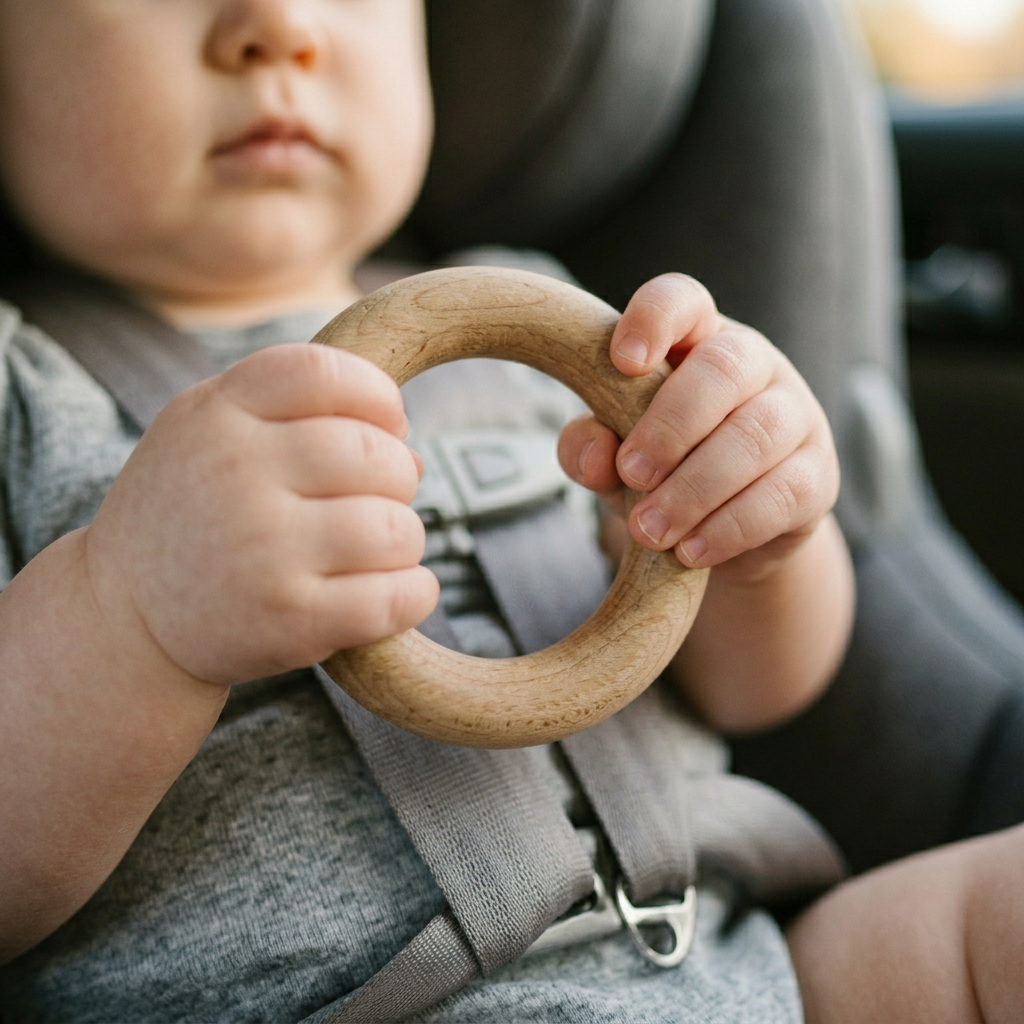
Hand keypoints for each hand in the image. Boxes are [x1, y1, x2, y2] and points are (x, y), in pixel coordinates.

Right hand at [84, 343, 437, 684]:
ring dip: (403, 541)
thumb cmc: (190, 513)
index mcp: (218, 414)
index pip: (326, 373)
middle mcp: (238, 474)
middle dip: (398, 477)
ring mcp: (265, 552)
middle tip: (375, 499)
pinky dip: (414, 595)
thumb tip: (413, 456)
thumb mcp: (209, 432)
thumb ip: (298, 416)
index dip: (377, 395)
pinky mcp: (290, 621)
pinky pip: (396, 598)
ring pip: (397, 529)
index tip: (386, 425)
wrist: (123, 619)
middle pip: (377, 455)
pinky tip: (396, 591)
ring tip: (375, 550)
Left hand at [559, 274, 839, 582]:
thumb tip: (593, 456)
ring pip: (755, 436)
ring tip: (649, 530)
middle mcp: (753, 364)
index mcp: (695, 339)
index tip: (622, 361)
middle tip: (630, 474)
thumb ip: (590, 446)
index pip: (682, 300)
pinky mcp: (816, 476)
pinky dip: (729, 527)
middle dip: (671, 424)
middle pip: (725, 366)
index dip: (654, 319)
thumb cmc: (660, 469)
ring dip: (694, 488)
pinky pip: (782, 495)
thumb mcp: (615, 456)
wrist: (724, 532)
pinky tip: (690, 553)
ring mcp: (794, 415)